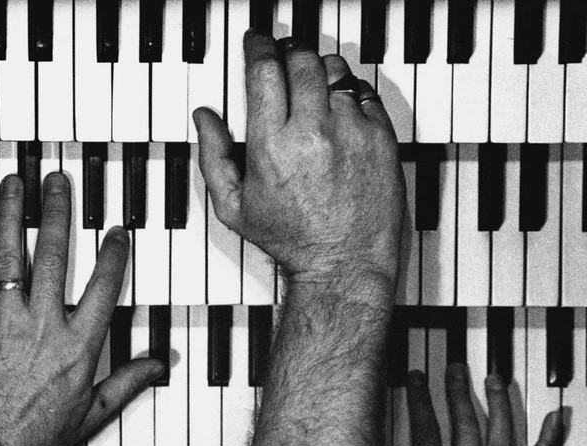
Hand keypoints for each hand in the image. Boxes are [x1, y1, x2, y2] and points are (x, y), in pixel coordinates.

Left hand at [0, 174, 163, 445]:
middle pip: (53, 256)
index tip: (117, 230)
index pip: (103, 288)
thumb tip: (161, 364)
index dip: (113, 255)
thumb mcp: (92, 415)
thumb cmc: (35, 438)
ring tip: (14, 182)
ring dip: (11, 215)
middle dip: (57, 212)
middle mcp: (42, 325)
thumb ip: (128, 383)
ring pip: (9, 257)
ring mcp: (3, 322)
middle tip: (58, 180)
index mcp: (78, 346)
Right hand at [193, 32, 403, 282]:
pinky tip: (340, 102)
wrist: (343, 263)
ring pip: (335, 70)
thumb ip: (212, 156)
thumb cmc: (290, 240)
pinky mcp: (381, 138)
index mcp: (271, 145)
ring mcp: (351, 132)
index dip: (258, 47)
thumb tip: (204, 117)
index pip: (264, 70)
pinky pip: (365, 92)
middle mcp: (312, 132)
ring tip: (311, 77)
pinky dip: (350, 89)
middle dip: (288, 49)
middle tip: (283, 52)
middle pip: (301, 60)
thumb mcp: (233, 206)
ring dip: (319, 66)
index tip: (256, 42)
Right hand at [404, 363, 562, 445]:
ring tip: (494, 380)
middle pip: (464, 430)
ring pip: (499, 441)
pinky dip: (547, 443)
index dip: (419, 400)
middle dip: (458, 394)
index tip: (417, 377)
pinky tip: (553, 420)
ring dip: (497, 406)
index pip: (425, 433)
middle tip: (456, 368)